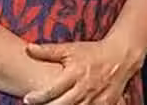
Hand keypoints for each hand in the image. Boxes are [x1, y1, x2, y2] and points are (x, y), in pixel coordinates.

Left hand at [22, 39, 141, 104]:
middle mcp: (85, 88)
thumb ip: (48, 51)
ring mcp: (97, 99)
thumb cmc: (92, 52)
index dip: (38, 97)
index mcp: (75, 74)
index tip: (27, 99)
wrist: (120, 56)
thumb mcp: (70, 49)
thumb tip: (28, 48)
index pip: (53, 89)